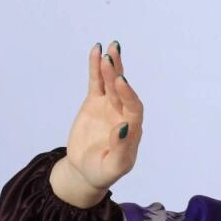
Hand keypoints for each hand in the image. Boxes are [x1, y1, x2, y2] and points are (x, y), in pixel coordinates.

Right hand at [61, 41, 144, 191]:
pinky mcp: (95, 102)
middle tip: (111, 59)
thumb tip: (123, 127)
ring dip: (110, 66)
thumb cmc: (103, 172)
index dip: (128, 94)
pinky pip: (96, 82)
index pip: (134, 108)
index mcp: (132, 130)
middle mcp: (123, 114)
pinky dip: (96, 67)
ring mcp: (109, 106)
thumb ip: (121, 149)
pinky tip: (96, 51)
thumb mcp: (114, 166)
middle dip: (117, 75)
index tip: (121, 81)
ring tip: (108, 49)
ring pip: (111, 82)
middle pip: (122, 91)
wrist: (85, 170)